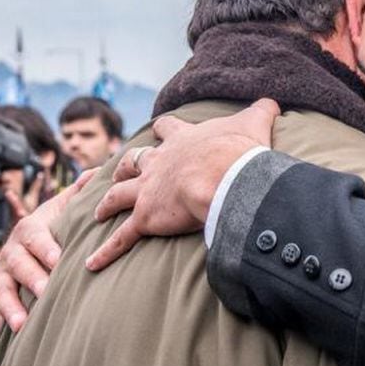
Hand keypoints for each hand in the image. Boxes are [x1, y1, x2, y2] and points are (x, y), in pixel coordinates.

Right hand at [0, 168, 97, 365]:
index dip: (47, 249)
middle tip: (48, 293)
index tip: (60, 260)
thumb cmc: (59, 223)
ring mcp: (2, 277)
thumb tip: (100, 172)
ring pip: (1, 294)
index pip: (37, 239)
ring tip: (23, 325)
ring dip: (10, 310)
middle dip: (32, 280)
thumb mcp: (67, 205)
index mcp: (30, 230)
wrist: (35, 235)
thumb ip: (83, 191)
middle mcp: (11, 253)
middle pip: (19, 267)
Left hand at [86, 98, 279, 270]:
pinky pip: (122, 237)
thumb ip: (262, 111)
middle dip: (127, 166)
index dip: (164, 129)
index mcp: (182, 140)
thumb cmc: (238, 151)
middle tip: (120, 171)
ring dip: (107, 203)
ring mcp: (148, 190)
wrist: (225, 176)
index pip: (168, 129)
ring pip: (119, 195)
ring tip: (97, 211)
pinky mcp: (145, 217)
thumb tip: (274, 102)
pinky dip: (106, 251)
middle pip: (134, 161)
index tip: (159, 127)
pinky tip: (91, 263)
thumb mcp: (252, 123)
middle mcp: (158, 163)